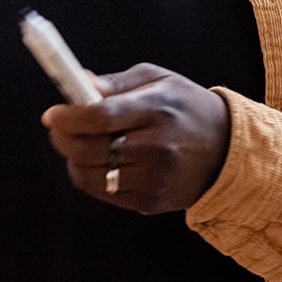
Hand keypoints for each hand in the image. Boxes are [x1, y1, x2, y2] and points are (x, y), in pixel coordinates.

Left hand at [41, 63, 230, 214]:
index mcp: (156, 109)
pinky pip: (105, 193)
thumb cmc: (187, 107)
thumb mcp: (159, 80)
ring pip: (91, 176)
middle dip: (63, 139)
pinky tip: (101, 162)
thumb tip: (78, 82)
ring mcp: (153, 178)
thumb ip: (117, 83)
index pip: (101, 116)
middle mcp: (156, 147)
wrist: (228, 150)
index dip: (69, 117)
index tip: (53, 114)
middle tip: (59, 128)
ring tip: (80, 145)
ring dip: (74, 160)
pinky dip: (93, 177)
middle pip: (90, 149)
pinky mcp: (151, 202)